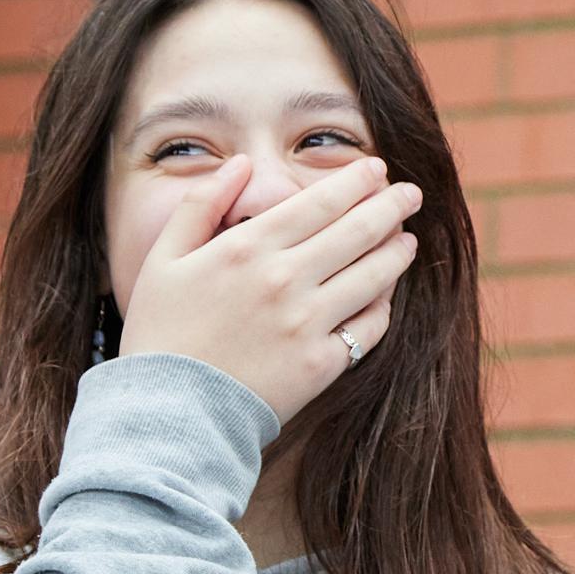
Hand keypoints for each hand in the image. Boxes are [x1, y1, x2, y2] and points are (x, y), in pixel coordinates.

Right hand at [118, 155, 421, 427]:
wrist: (170, 410)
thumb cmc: (162, 331)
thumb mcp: (163, 258)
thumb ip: (201, 204)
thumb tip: (241, 162)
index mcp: (247, 248)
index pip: (319, 202)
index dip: (356, 181)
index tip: (376, 169)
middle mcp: (284, 280)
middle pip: (358, 231)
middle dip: (392, 206)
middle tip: (412, 194)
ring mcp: (308, 323)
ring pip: (374, 275)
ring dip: (398, 251)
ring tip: (408, 239)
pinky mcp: (323, 363)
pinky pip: (369, 326)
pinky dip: (384, 303)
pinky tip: (386, 291)